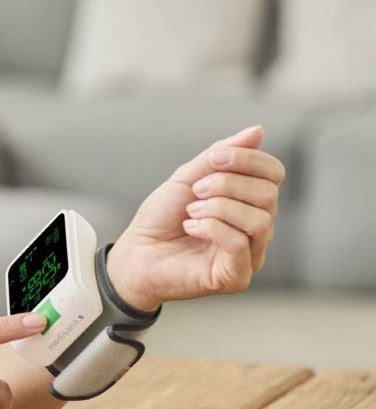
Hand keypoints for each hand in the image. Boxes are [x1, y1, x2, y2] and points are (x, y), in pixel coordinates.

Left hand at [107, 124, 285, 312]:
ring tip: (191, 211)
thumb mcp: (188, 177)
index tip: (213, 160)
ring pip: (260, 219)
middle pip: (269, 194)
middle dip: (227, 183)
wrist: (135, 253)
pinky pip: (240, 243)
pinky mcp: (236, 277)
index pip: (274, 173)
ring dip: (219, 207)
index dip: (248, 159)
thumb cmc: (161, 217)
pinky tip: (191, 227)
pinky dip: (212, 228)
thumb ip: (221, 155)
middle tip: (196, 191)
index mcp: (249, 203)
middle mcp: (257, 229)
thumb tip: (257, 131)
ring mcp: (250, 255)